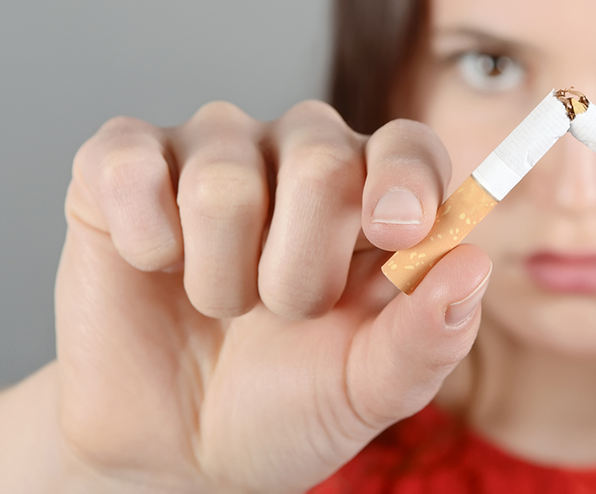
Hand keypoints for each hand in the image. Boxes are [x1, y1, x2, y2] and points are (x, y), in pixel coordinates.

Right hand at [56, 101, 491, 492]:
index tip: (397, 232)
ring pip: (225, 176)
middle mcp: (297, 155)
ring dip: (221, 276)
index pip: (406, 145)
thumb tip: (473, 265)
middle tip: (283, 314)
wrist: (176, 451)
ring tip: (219, 305)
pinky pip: (130, 164)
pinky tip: (154, 265)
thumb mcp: (369, 390)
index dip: (406, 177)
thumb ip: (429, 335)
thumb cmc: (286, 404)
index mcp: (374, 196)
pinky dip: (145, 236)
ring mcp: (211, 152)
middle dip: (301, 269)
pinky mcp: (122, 166)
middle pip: (320, 158)